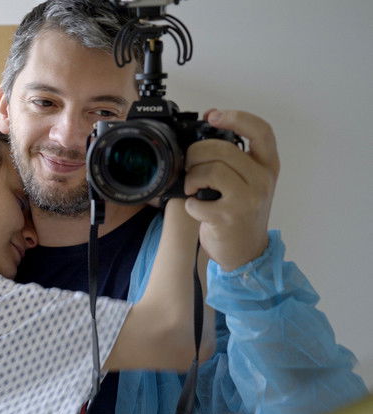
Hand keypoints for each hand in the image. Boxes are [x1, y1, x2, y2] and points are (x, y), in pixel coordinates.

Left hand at [184, 109, 278, 270]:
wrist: (246, 252)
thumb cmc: (241, 213)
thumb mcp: (248, 180)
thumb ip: (234, 155)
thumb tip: (208, 120)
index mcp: (268, 166)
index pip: (261, 130)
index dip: (236, 117)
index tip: (212, 116)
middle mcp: (262, 180)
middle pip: (222, 149)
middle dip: (196, 154)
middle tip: (191, 165)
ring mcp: (248, 199)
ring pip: (211, 170)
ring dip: (191, 178)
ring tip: (192, 188)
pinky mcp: (229, 217)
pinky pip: (198, 200)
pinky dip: (189, 203)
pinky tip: (195, 207)